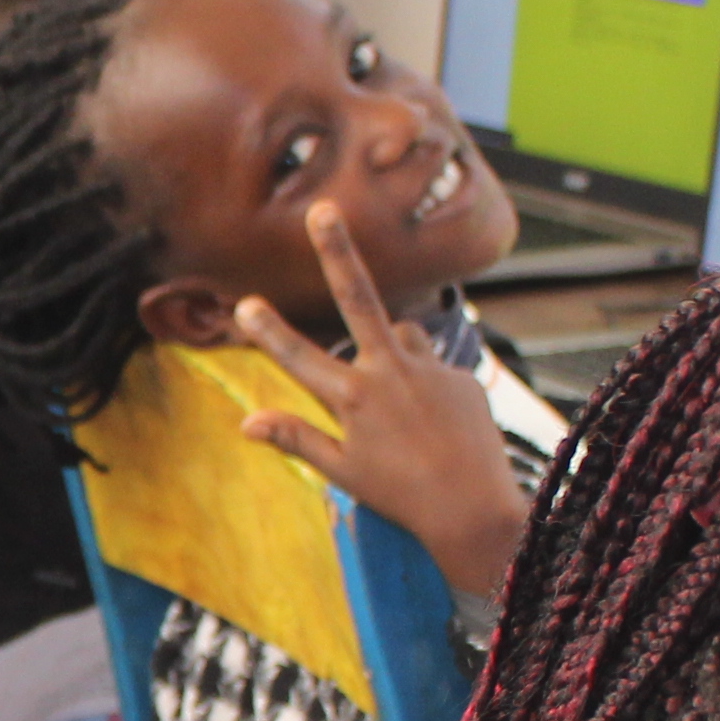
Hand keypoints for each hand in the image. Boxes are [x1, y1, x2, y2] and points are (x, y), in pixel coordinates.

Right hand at [228, 205, 533, 605]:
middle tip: (323, 208)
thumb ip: (296, 437)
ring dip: (390, 350)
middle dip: (338, 251)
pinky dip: (427, 388)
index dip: (267, 330)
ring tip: (400, 404)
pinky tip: (437, 428)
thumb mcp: (342, 471)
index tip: (244, 302)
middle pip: (359, 299)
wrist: (476, 512)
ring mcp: (431, 371)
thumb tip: (245, 422)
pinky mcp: (463, 377)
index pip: (299, 357)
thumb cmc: (400, 496)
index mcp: (353, 400)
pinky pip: (434, 369)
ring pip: (401, 335)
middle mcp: (390, 375)